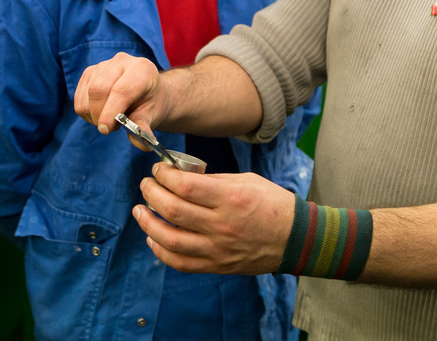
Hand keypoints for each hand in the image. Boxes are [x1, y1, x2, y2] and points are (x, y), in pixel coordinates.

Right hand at [73, 52, 163, 146]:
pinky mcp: (89, 72)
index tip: (105, 129)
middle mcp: (121, 61)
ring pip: (86, 95)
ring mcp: (103, 65)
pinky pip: (79, 97)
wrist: (147, 90)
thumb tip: (140, 144)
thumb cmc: (150, 102)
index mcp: (142, 69)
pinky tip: (101, 112)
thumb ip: (143, 127)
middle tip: (109, 129)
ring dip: (93, 115)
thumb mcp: (151, 115)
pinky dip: (86, 111)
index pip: (122, 90)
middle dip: (99, 115)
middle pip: (98, 90)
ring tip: (110, 119)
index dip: (111, 112)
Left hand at [133, 163, 295, 274]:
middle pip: (173, 210)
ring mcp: (218, 249)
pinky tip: (153, 237)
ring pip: (170, 239)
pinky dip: (161, 251)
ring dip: (148, 223)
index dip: (164, 175)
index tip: (158, 169)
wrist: (296, 239)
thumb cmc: (273, 205)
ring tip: (140, 211)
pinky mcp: (217, 265)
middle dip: (151, 193)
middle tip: (147, 185)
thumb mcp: (247, 181)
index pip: (185, 186)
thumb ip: (213, 181)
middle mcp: (222, 225)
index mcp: (231, 198)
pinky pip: (180, 262)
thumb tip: (182, 178)